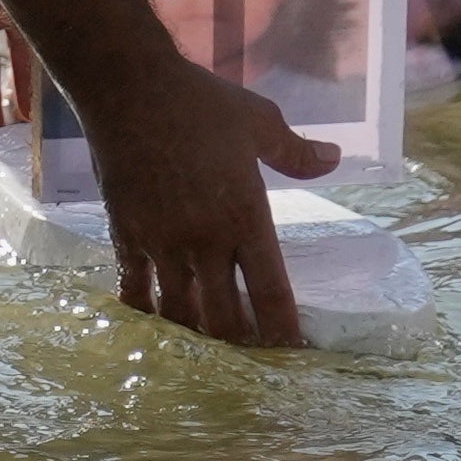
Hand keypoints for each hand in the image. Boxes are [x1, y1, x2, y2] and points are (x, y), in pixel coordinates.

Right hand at [87, 54, 330, 348]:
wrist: (128, 88)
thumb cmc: (199, 102)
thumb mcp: (260, 122)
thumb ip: (297, 152)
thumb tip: (335, 161)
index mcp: (245, 216)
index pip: (270, 290)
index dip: (282, 331)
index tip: (293, 356)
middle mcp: (205, 241)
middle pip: (225, 318)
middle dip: (240, 350)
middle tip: (251, 373)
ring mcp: (162, 243)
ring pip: (180, 314)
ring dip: (196, 341)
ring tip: (206, 365)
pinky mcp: (126, 236)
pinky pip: (135, 291)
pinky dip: (145, 316)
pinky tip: (152, 334)